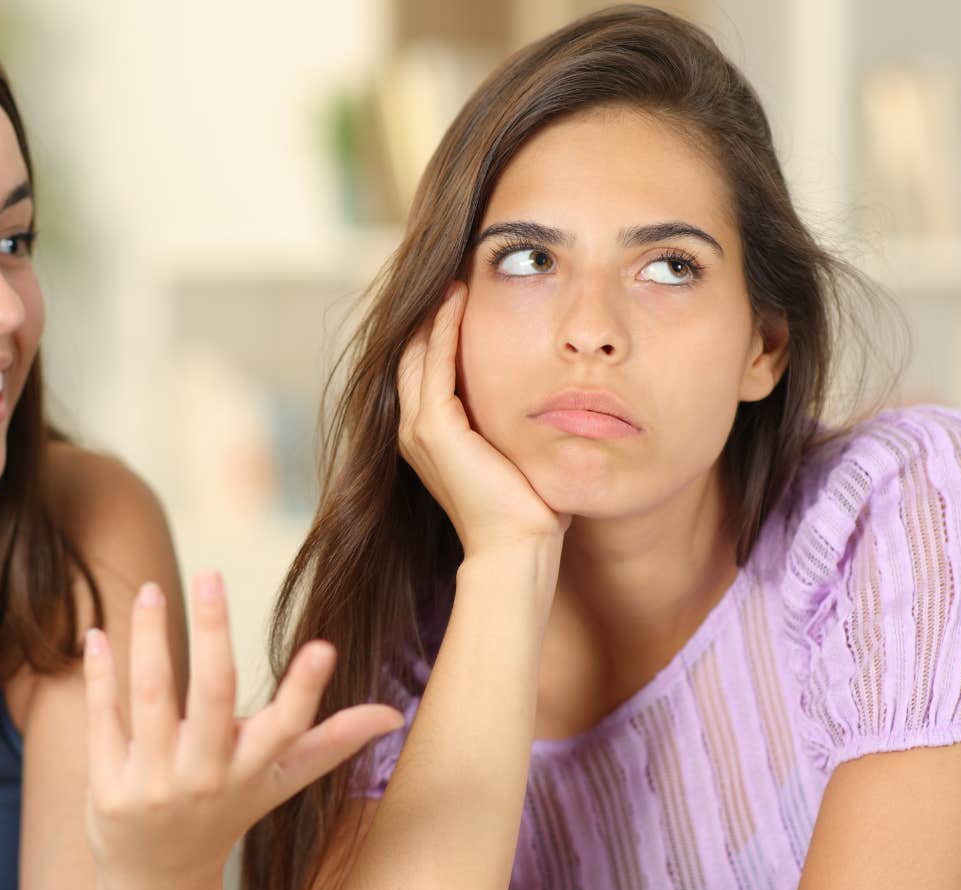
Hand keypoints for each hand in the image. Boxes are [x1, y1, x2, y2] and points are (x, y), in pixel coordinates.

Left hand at [81, 571, 401, 889]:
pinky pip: (104, 719)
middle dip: (213, 633)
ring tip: (151, 588)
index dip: (306, 690)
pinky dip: (101, 676)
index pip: (286, 728)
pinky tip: (99, 634)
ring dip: (150, 639)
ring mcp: (155, 785)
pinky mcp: (108, 787)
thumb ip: (331, 742)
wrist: (158, 880)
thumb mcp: (279, 781)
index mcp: (254, 771)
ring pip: (151, 697)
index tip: (324, 648)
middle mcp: (207, 778)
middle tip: (211, 574)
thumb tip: (394, 715)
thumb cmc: (227, 812)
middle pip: (212, 696)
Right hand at [397, 282, 569, 558]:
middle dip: (429, 310)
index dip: (436, 326)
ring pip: (418, 350)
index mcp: (428, 436)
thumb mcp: (517, 450)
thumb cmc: (528, 509)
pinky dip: (444, 326)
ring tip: (453, 272)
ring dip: (433, 309)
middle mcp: (412, 430)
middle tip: (451, 267)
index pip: (424, 365)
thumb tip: (548, 389)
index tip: (459, 289)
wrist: (517, 550)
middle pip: (412, 351)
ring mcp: (418, 429)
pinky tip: (459, 296)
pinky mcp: (434, 429)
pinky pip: (435, 362)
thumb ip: (514, 417)